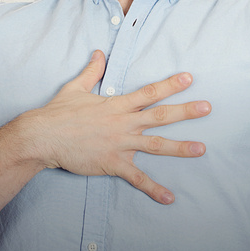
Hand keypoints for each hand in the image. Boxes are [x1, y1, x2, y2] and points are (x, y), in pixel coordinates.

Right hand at [25, 50, 210, 204]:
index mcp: (117, 104)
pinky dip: (153, 189)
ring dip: (180, 148)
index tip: (189, 79)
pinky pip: (136, 178)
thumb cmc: (58, 112)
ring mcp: (119, 144)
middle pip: (160, 116)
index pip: (149, 92)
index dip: (170, 85)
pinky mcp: (112, 164)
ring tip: (201, 149)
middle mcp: (123, 123)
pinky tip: (169, 197)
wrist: (42, 137)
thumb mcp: (76, 87)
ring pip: (156, 145)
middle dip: (186, 111)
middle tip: (207, 107)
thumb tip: (99, 53)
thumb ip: (92, 71)